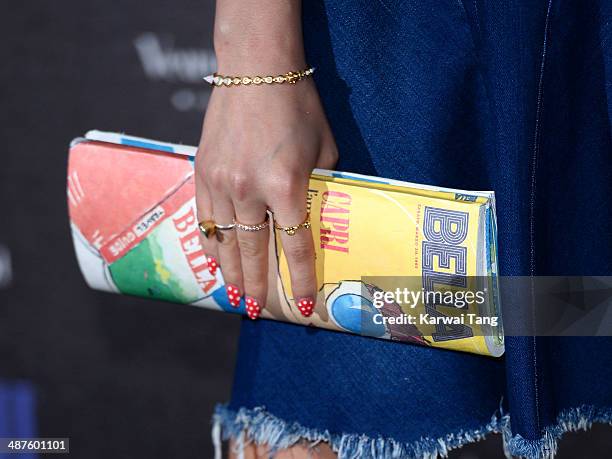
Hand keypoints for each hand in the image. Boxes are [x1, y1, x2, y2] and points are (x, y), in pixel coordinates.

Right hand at [195, 76, 337, 318]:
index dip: (300, 280)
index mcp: (286, 186)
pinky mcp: (203, 172)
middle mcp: (249, 190)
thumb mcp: (325, 149)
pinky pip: (204, 220)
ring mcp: (221, 183)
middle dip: (258, 286)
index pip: (295, 247)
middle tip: (257, 311)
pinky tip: (214, 261)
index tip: (302, 306)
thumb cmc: (298, 106)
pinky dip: (210, 245)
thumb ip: (322, 189)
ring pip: (225, 242)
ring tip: (235, 298)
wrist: (255, 70)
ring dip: (231, 273)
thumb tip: (318, 218)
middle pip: (255, 252)